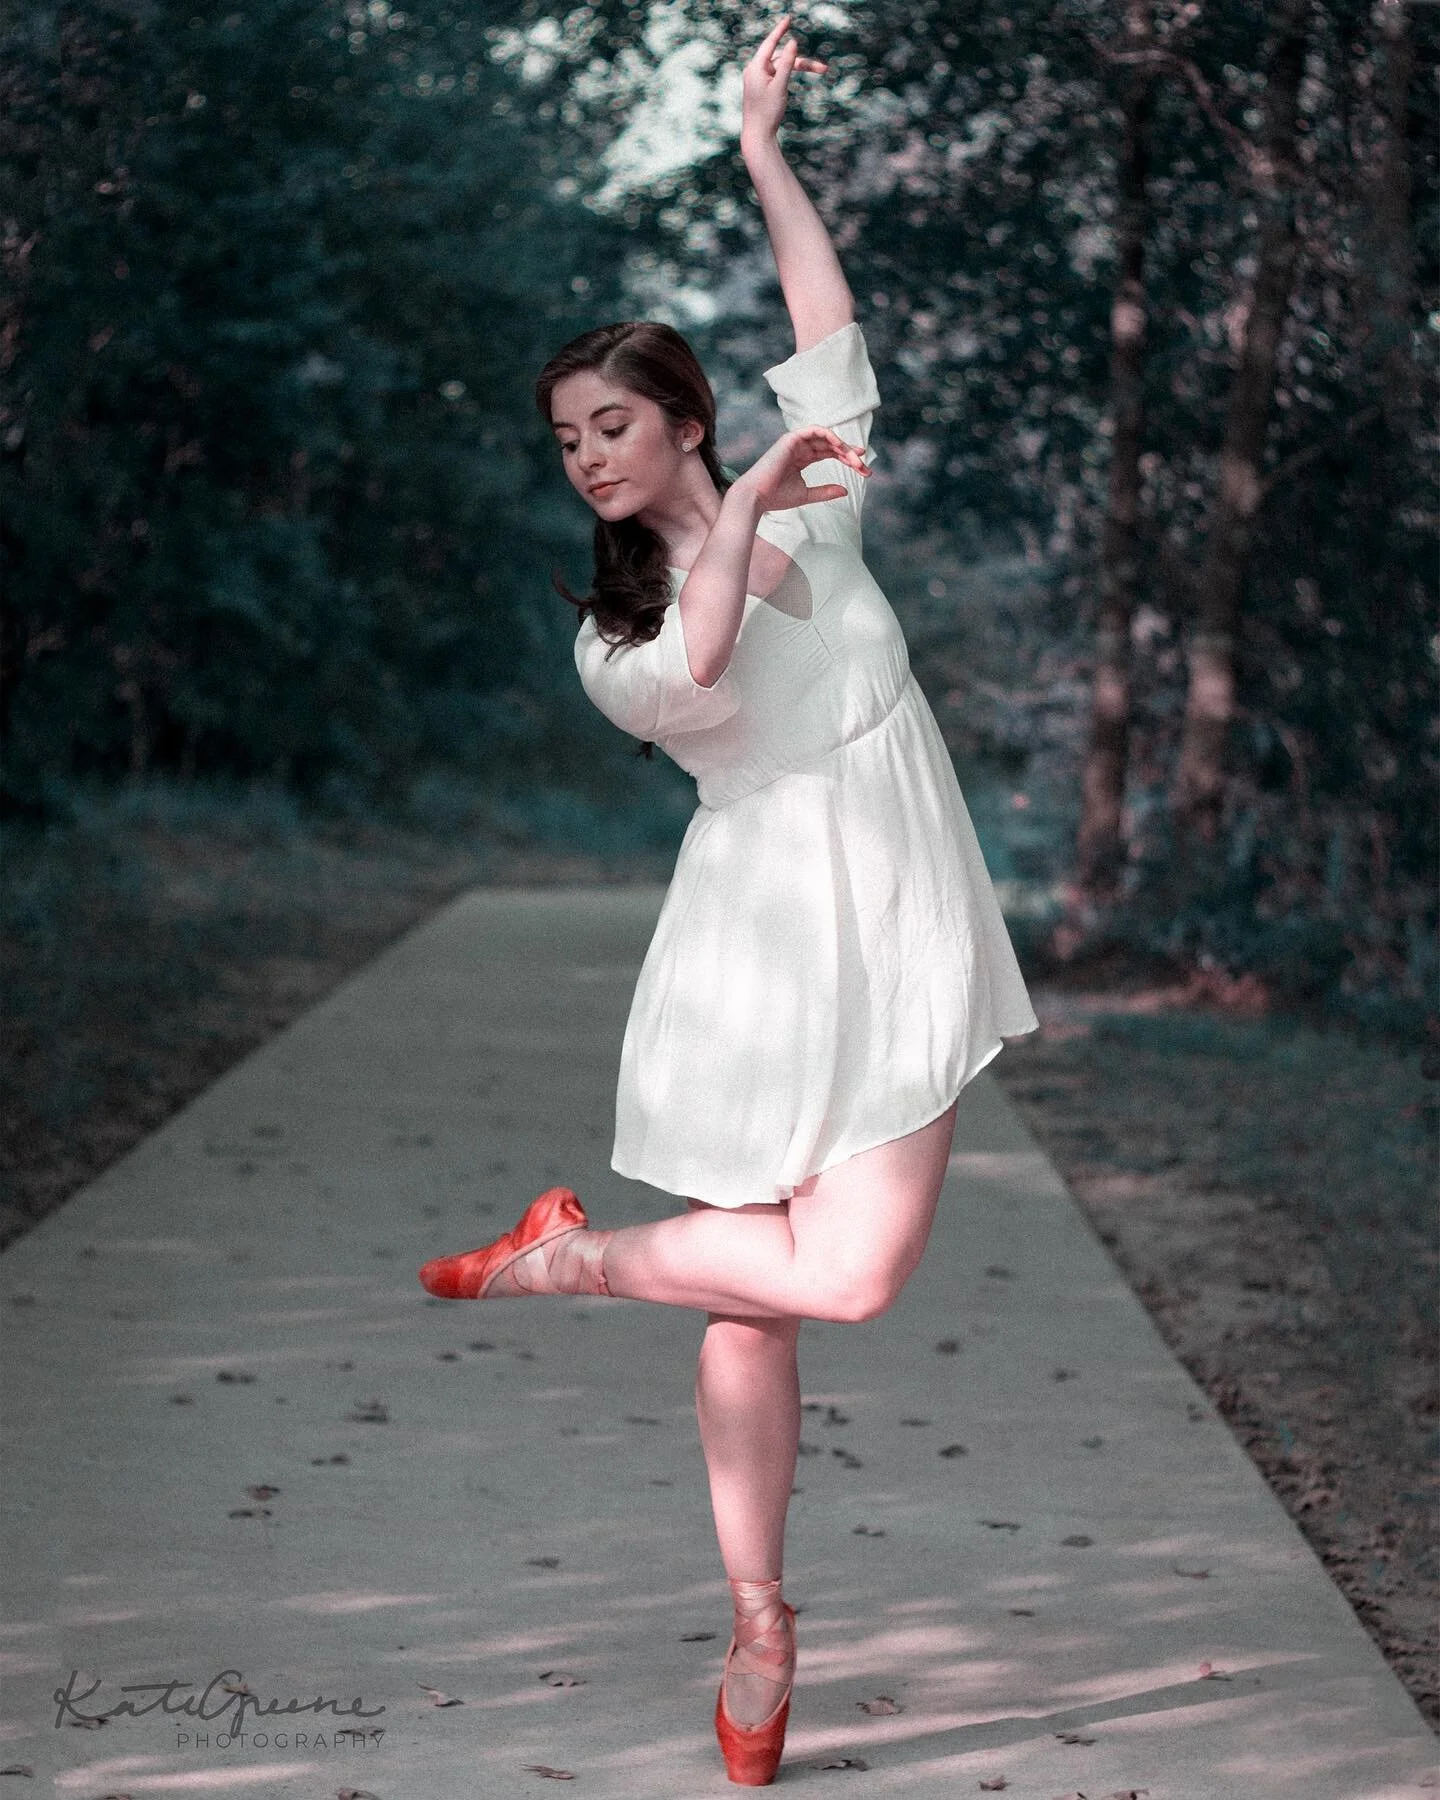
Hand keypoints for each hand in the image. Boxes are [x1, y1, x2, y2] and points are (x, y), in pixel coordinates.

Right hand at [731, 425, 867, 513]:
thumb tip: (846, 491)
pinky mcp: (791, 438)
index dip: (848, 459)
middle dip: (850, 454)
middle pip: (831, 446)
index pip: (830, 453)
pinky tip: (841, 447)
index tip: (864, 469)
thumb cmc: (776, 498)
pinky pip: (815, 430)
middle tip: (864, 467)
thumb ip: (825, 491)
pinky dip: (830, 435)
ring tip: (856, 459)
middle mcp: (800, 448)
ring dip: (843, 447)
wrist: (757, 497)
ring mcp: (795, 442)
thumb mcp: (807, 495)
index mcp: (802, 458)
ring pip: (826, 437)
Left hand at [741, 13, 826, 145]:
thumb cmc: (768, 113)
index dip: (781, 30)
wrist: (758, 136)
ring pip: (782, 67)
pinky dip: (789, 75)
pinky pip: (777, 74)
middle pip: (782, 58)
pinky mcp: (762, 86)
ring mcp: (758, 78)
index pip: (770, 43)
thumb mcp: (780, 86)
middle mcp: (755, 70)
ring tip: (821, 71)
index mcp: (755, 67)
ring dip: (799, 68)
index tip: (788, 18)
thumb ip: (787, 64)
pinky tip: (800, 79)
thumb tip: (793, 42)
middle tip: (823, 69)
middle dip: (802, 62)